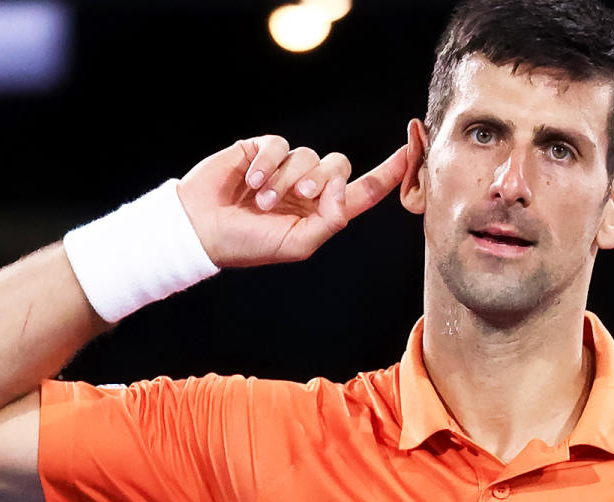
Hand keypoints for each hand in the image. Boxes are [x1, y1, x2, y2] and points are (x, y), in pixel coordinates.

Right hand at [177, 135, 407, 267]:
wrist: (201, 228)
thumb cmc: (247, 244)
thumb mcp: (297, 244)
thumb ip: (331, 221)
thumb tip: (342, 191)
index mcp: (323, 213)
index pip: (365, 190)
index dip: (390, 171)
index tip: (412, 147)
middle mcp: (308, 187)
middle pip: (339, 166)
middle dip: (320, 180)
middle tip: (296, 197)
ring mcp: (286, 167)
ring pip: (308, 154)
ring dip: (285, 179)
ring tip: (260, 199)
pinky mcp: (263, 151)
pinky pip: (279, 144)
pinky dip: (267, 163)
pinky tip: (250, 180)